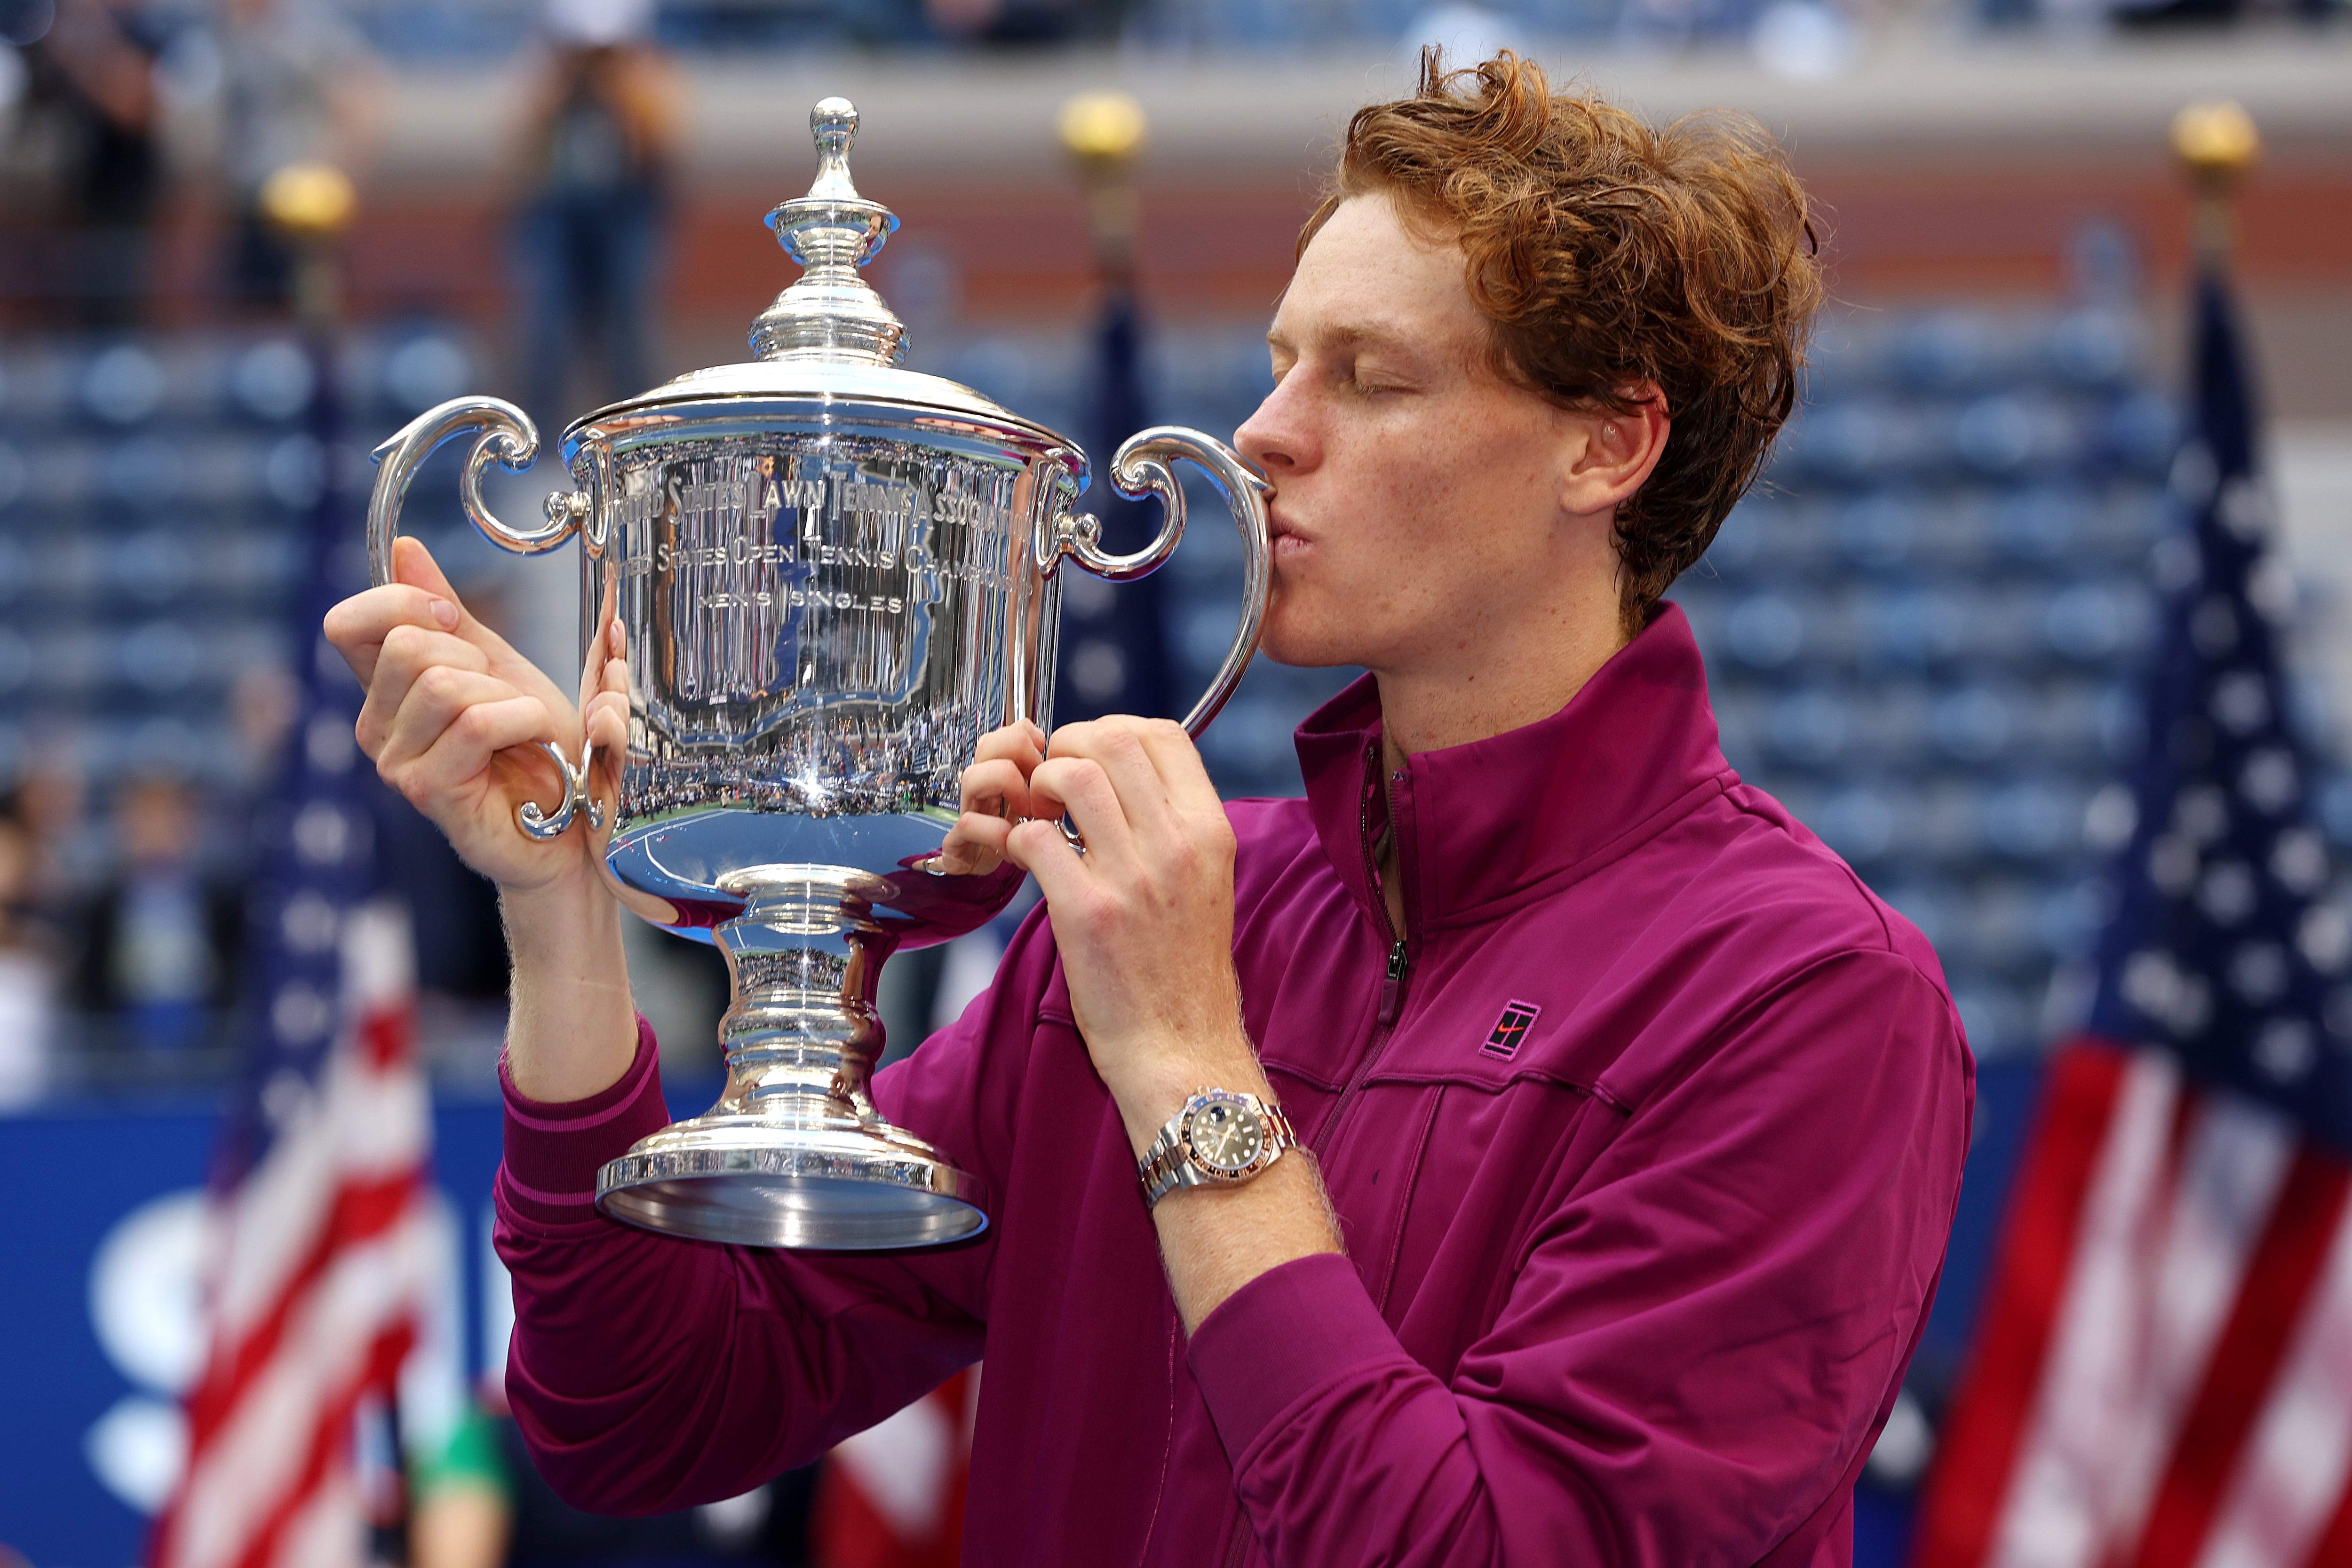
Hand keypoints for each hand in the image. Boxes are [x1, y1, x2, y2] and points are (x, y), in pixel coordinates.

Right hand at [323, 535, 624, 892]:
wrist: (570, 825)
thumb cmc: (535, 750)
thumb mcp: (495, 665)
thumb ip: (448, 614)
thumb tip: (406, 549)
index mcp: (384, 692)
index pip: (346, 624)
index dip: (401, 603)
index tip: (453, 620)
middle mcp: (376, 728)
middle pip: (408, 646)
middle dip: (476, 659)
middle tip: (505, 698)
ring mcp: (396, 764)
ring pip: (443, 684)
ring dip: (506, 696)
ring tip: (523, 728)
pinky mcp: (427, 792)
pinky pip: (474, 723)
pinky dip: (522, 721)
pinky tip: (534, 743)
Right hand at [936, 719, 1046, 875]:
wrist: (1004, 872)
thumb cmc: (1027, 837)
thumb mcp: (1044, 799)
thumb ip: (1043, 767)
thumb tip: (1040, 736)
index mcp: (1006, 771)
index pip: (1007, 733)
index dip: (1024, 734)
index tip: (1043, 750)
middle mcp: (985, 787)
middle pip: (987, 744)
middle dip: (1017, 754)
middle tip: (1037, 780)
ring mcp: (971, 812)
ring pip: (972, 777)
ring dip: (1004, 788)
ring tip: (1026, 810)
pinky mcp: (959, 842)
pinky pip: (968, 824)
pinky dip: (992, 831)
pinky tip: (1010, 839)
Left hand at [997, 717, 1264, 1149]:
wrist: (1182, 1048)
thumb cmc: (1183, 970)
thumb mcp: (1205, 882)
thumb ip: (1173, 826)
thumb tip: (1127, 778)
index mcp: (1210, 831)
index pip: (1163, 734)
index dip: (1113, 729)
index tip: (1091, 757)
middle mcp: (1178, 845)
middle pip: (1112, 740)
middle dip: (1068, 747)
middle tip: (1053, 783)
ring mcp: (1134, 878)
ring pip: (1073, 777)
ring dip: (1040, 786)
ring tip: (1039, 816)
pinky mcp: (1088, 913)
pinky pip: (1036, 839)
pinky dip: (1018, 839)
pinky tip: (1025, 860)